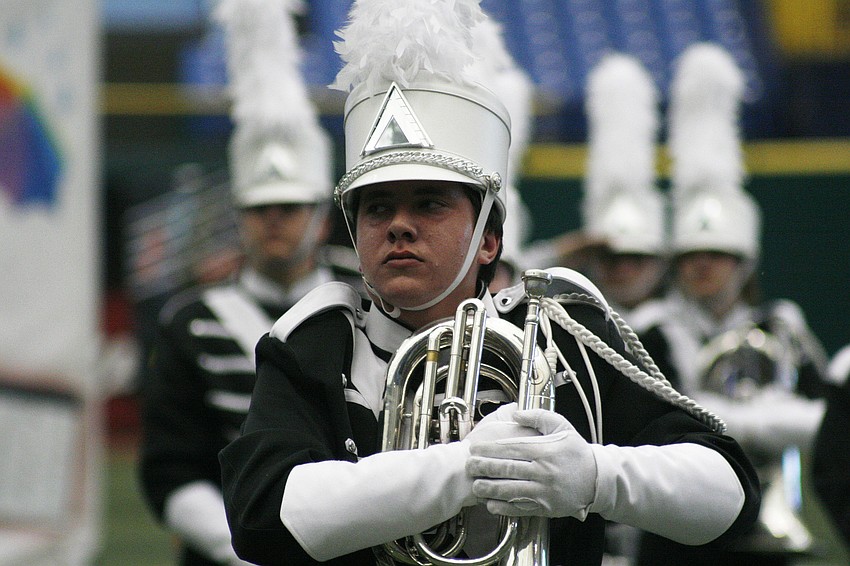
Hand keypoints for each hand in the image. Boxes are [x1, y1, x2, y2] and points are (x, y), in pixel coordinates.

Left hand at [466, 409, 596, 518]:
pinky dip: (503, 507)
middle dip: (484, 468)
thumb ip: (538, 416)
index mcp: (544, 451)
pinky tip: (490, 504)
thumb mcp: (562, 426)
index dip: (489, 449)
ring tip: (475, 485)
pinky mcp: (545, 508)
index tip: (474, 448)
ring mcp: (544, 492)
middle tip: (468, 466)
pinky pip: (520, 508)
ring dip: (489, 489)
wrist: (597, 480)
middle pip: (507, 469)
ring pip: (510, 490)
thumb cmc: (577, 452)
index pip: (510, 449)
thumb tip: (515, 414)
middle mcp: (543, 472)